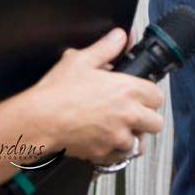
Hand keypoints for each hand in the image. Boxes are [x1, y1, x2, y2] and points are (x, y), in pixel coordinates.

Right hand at [22, 28, 164, 162]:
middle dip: (147, 119)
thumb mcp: (82, 60)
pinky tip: (104, 141)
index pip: (158, 96)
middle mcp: (128, 115)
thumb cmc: (57, 92)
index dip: (149, 95)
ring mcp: (117, 137)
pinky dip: (115, 152)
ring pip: (139, 142)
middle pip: (156, 122)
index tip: (140, 96)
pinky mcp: (103, 153)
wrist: (37, 121)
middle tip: (132, 114)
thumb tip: (119, 37)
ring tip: (116, 129)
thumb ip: (106, 47)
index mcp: (129, 90)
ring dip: (131, 137)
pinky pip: (119, 157)